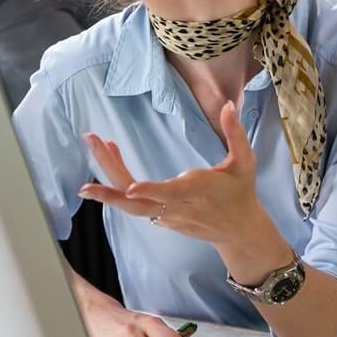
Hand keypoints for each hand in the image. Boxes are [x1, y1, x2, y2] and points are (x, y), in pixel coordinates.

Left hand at [78, 104, 263, 246]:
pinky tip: (110, 155)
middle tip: (93, 144)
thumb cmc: (240, 192)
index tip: (131, 189)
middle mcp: (177, 207)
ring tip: (92, 150)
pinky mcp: (160, 218)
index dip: (151, 191)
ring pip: (130, 205)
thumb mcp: (244, 162)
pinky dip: (116, 183)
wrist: (237, 230)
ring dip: (106, 185)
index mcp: (198, 192)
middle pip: (138, 200)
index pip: (171, 194)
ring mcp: (166, 216)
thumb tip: (229, 105)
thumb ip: (236, 134)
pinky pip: (133, 202)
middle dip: (111, 177)